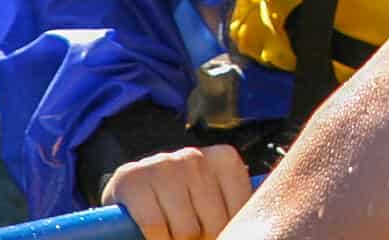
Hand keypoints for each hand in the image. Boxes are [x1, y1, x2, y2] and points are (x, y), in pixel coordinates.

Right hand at [102, 145, 252, 239]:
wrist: (130, 192)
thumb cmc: (181, 202)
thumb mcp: (212, 198)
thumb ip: (235, 207)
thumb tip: (259, 229)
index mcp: (224, 159)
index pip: (241, 210)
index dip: (228, 229)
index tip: (214, 228)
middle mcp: (196, 156)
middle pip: (214, 223)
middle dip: (203, 237)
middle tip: (193, 234)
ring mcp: (164, 165)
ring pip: (186, 229)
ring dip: (178, 239)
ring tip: (173, 232)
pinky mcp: (133, 179)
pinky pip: (155, 227)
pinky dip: (156, 239)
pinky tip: (155, 233)